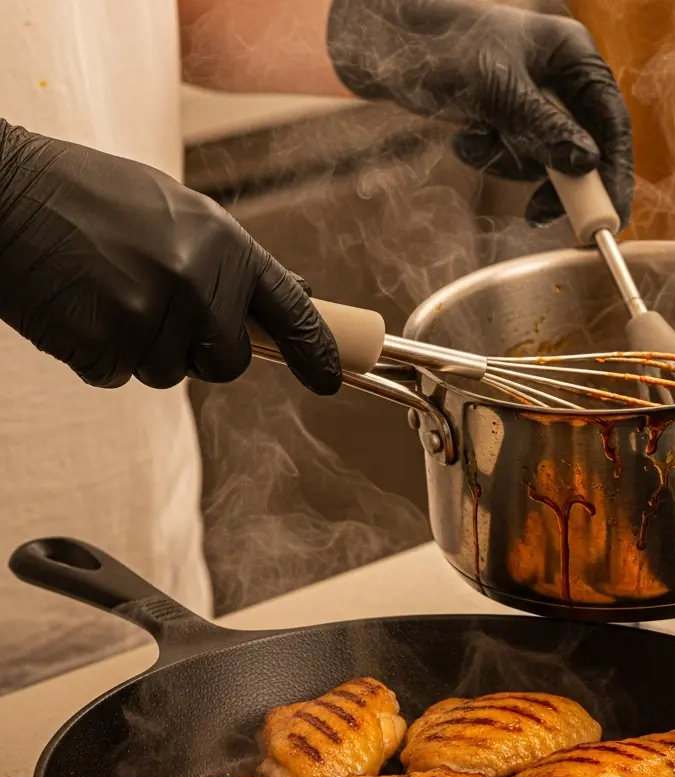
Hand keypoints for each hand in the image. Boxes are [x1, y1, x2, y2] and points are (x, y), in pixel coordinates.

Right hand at [0, 121, 340, 393]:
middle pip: (228, 363)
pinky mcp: (105, 345)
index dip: (317, 350)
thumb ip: (232, 259)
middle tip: (158, 309)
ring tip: (107, 291)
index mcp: (223, 244)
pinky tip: (81, 305)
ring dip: (143, 349)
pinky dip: (99, 354)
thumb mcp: (175, 210)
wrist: (3, 191)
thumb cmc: (89, 196)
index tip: (333, 379)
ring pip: (170, 374)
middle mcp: (197, 282)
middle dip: (201, 351)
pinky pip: (119, 376)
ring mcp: (152, 316)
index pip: (291, 310)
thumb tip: (294, 291)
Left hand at [326, 0, 633, 227]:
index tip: (608, 218)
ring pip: (542, 159)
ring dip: (507, 164)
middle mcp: (558, 77)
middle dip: (552, 180)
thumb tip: (587, 164)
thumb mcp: (497, 90)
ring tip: (474, 139)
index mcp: (572, 55)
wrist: (384, 43)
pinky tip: (463, 136)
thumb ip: (543, 128)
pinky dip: (487, 156)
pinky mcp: (505, 117)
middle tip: (537, 214)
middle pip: (582, 149)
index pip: (612, 123)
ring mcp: (532, 99)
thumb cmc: (442, 45)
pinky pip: (511, 156)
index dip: (615, 174)